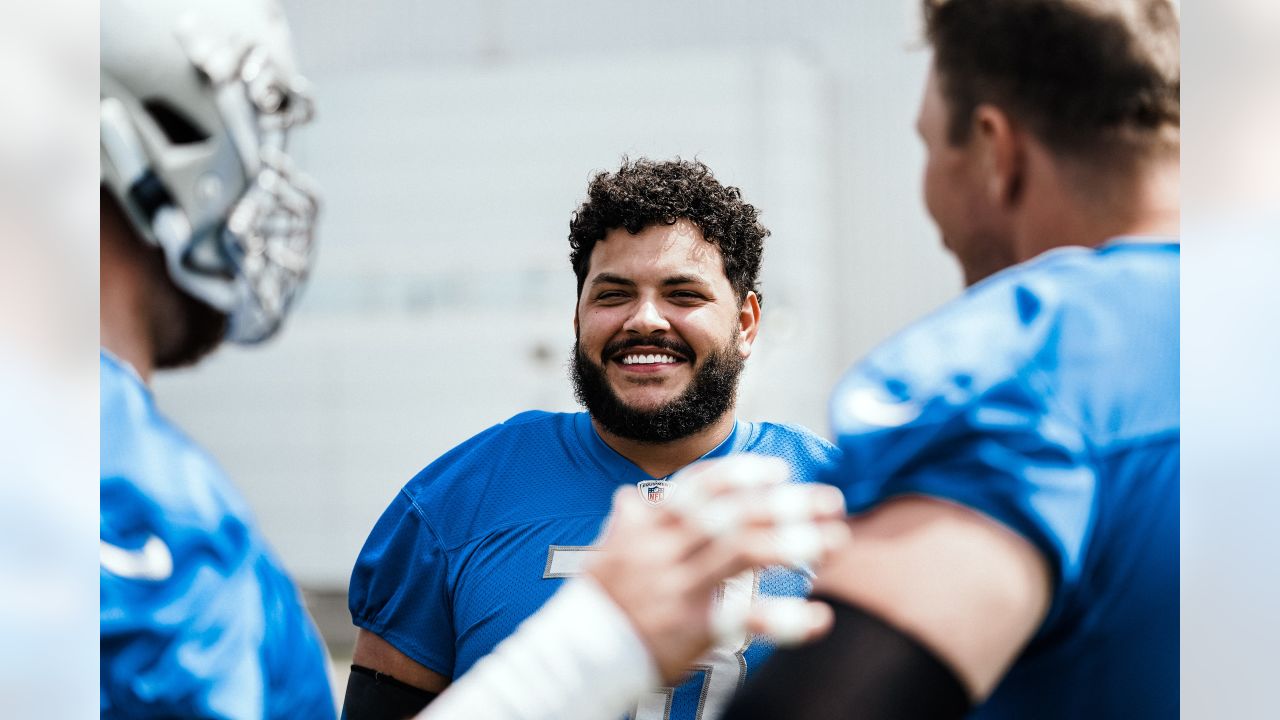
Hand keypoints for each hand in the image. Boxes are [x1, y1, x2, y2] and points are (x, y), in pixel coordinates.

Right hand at [585, 454, 850, 682]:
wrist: (577, 656)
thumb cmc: (600, 603)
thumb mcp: (606, 552)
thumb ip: (627, 523)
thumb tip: (630, 495)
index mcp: (648, 527)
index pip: (699, 487)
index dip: (742, 474)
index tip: (780, 471)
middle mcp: (665, 550)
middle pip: (733, 513)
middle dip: (786, 503)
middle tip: (830, 501)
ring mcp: (679, 588)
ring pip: (743, 551)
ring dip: (794, 541)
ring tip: (834, 541)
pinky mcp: (692, 630)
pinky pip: (745, 619)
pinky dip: (786, 618)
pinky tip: (818, 617)